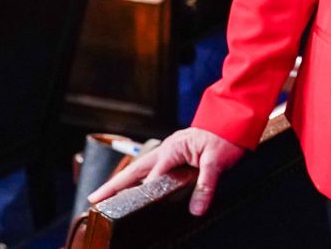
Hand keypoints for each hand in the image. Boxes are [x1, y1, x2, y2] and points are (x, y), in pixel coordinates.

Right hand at [87, 127, 244, 216]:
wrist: (235, 120)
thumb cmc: (226, 136)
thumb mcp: (218, 161)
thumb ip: (206, 185)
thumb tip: (197, 209)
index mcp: (172, 150)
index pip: (152, 177)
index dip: (142, 194)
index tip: (128, 210)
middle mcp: (167, 149)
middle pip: (134, 170)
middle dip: (114, 185)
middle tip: (94, 199)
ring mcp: (169, 151)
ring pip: (140, 169)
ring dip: (123, 182)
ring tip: (105, 196)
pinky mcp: (175, 154)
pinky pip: (151, 168)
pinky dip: (138, 178)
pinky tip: (134, 188)